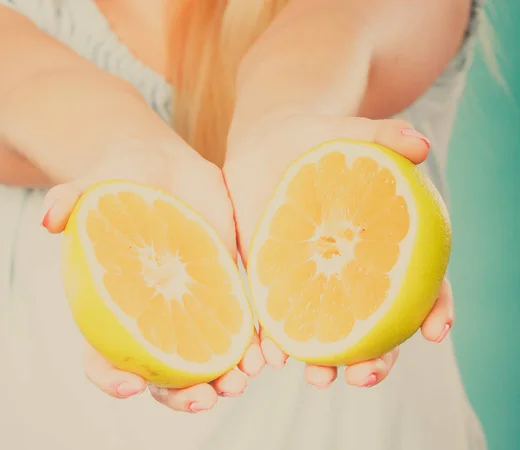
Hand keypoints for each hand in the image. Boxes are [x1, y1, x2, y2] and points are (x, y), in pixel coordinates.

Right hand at [42, 141, 264, 411]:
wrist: (166, 169)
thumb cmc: (122, 181)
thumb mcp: (95, 187)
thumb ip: (70, 200)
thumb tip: (47, 218)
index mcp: (113, 306)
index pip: (102, 356)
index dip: (111, 377)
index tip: (132, 386)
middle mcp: (151, 317)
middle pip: (161, 373)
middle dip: (181, 395)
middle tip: (204, 398)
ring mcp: (189, 307)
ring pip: (204, 361)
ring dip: (223, 380)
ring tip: (241, 380)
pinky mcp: (223, 291)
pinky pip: (238, 329)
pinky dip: (252, 348)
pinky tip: (265, 355)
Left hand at [223, 113, 453, 388]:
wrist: (266, 144)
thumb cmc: (318, 139)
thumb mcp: (350, 136)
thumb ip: (384, 137)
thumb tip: (422, 145)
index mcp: (385, 244)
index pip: (420, 284)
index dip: (434, 309)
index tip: (436, 331)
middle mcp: (351, 271)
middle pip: (374, 324)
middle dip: (375, 358)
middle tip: (364, 377)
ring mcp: (313, 278)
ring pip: (327, 330)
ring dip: (325, 362)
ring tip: (318, 378)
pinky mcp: (274, 278)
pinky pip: (277, 316)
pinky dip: (275, 340)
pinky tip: (271, 356)